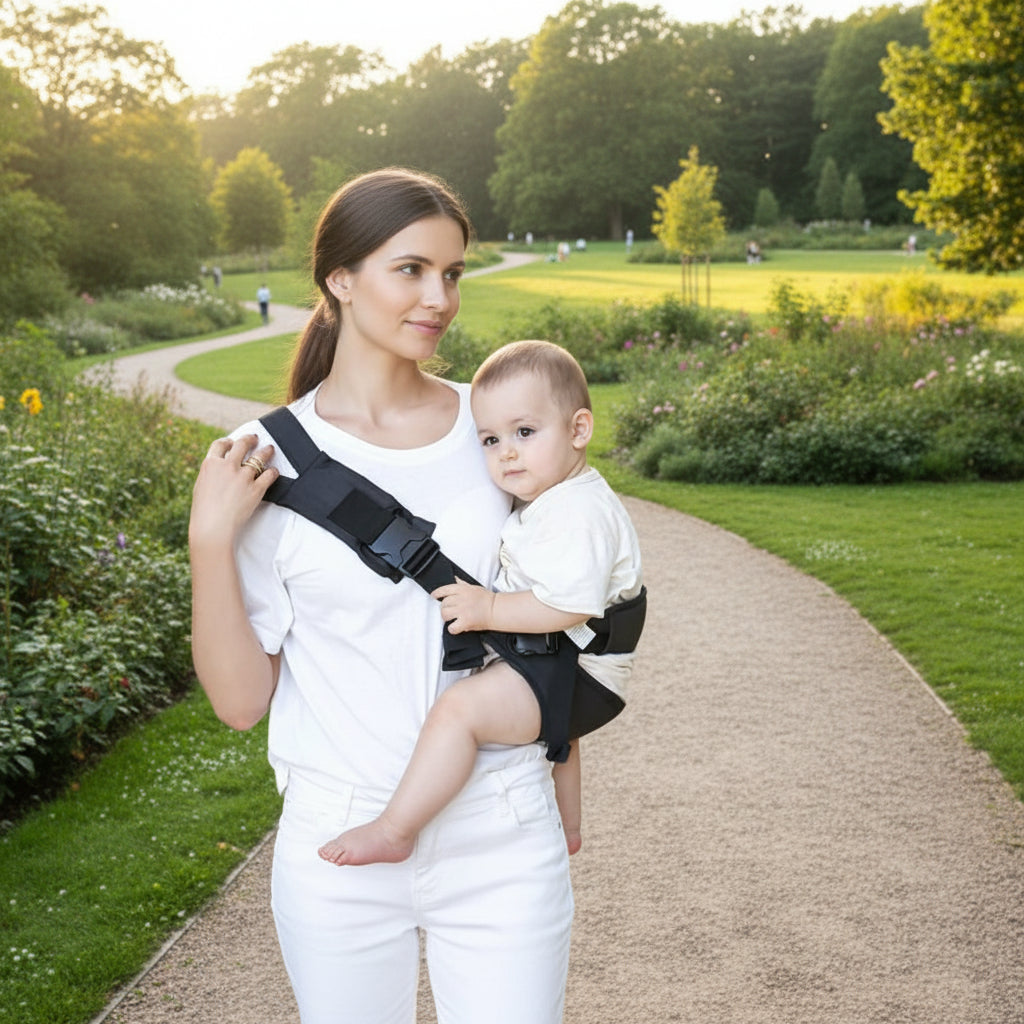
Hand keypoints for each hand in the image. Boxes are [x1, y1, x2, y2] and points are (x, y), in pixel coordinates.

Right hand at [189, 435, 277, 550]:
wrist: (212, 528)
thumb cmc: (203, 512)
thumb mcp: (201, 487)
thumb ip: (211, 474)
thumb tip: (217, 469)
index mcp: (210, 464)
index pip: (220, 445)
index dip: (228, 441)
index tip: (232, 442)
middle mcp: (227, 466)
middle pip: (242, 445)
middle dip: (250, 439)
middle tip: (254, 438)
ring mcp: (243, 477)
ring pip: (259, 457)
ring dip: (266, 451)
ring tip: (270, 449)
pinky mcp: (256, 488)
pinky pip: (269, 475)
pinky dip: (273, 472)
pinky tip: (274, 471)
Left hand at [430, 578, 495, 633]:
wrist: (496, 610)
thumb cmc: (486, 599)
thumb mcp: (474, 587)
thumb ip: (462, 584)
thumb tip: (455, 578)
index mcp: (462, 589)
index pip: (444, 590)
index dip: (437, 593)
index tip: (434, 596)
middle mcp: (461, 599)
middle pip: (443, 603)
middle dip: (445, 607)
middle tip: (450, 610)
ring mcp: (462, 611)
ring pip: (444, 614)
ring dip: (447, 618)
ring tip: (452, 618)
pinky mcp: (465, 622)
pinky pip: (451, 627)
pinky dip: (452, 629)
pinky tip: (457, 627)